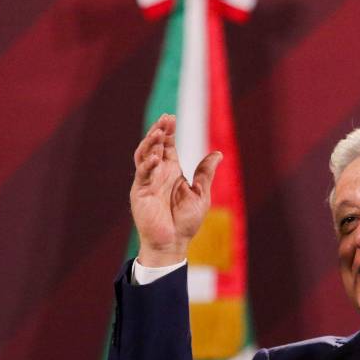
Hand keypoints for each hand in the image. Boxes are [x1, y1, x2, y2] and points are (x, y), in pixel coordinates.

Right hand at [130, 114, 221, 266]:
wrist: (173, 242)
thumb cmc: (186, 221)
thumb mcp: (200, 194)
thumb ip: (205, 173)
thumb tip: (218, 153)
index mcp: (172, 172)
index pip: (168, 146)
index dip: (168, 132)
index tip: (171, 117)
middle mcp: (158, 173)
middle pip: (155, 146)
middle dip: (159, 131)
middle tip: (165, 119)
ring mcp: (148, 181)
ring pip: (144, 156)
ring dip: (150, 143)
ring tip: (159, 132)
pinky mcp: (141, 192)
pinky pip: (143, 174)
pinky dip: (149, 165)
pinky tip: (157, 158)